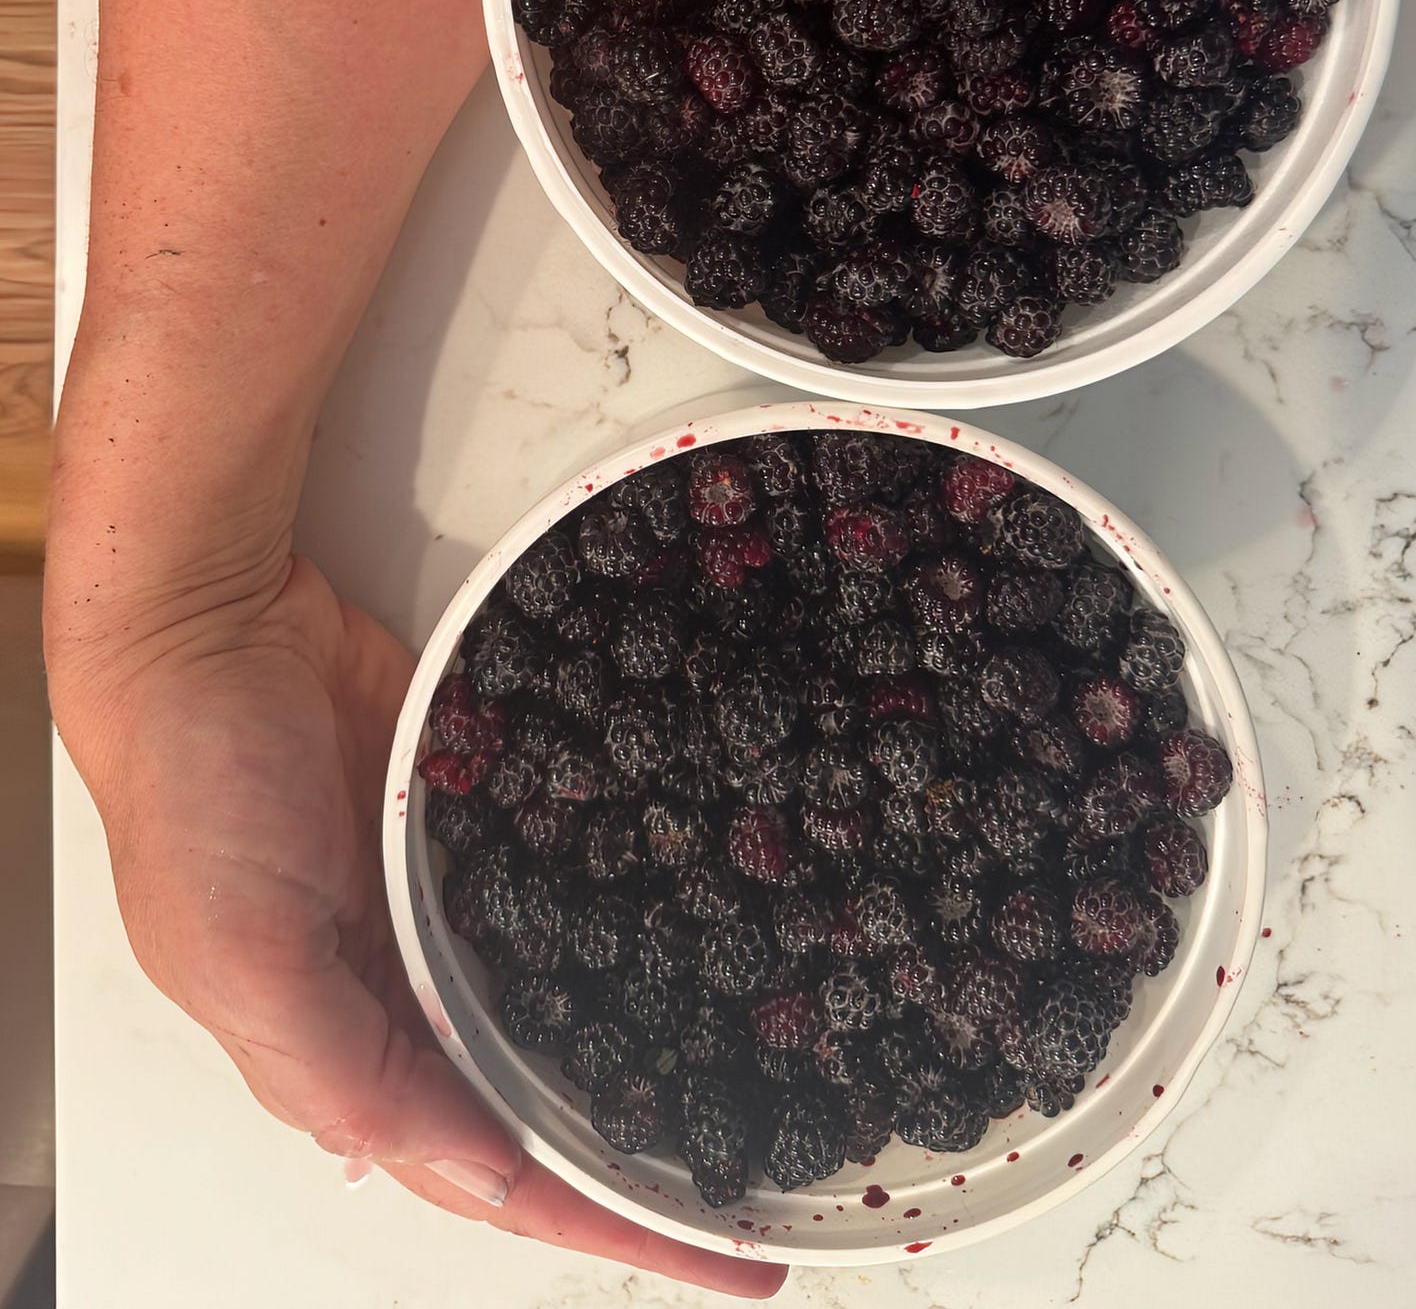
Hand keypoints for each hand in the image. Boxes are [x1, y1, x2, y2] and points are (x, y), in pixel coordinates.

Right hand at [52, 555, 784, 1297]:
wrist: (208, 627)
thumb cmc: (192, 795)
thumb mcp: (246, 957)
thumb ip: (351, 1073)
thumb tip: (476, 1172)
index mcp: (347, 1052)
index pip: (494, 1174)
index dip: (604, 1221)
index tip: (723, 1259)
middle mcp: (406, 991)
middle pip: (545, 1098)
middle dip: (647, 1148)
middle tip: (765, 1176)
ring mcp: (448, 903)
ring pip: (569, 992)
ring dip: (656, 1032)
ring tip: (766, 1066)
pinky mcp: (481, 815)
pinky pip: (572, 875)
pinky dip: (634, 904)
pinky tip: (710, 917)